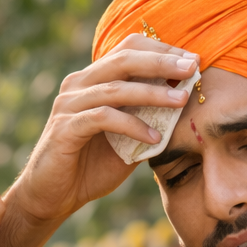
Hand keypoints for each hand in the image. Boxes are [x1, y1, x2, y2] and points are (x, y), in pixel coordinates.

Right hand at [8, 35, 197, 227]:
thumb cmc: (90, 167)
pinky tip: (154, 139)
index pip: (128, 49)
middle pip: (123, 59)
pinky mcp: (65, 129)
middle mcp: (78, 85)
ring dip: (152, 93)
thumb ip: (147, 117)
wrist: (52, 197)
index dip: (161, 50)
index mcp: (92, 79)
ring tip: (181, 101)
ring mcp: (69, 105)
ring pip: (115, 88)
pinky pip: (103, 119)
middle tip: (192, 67)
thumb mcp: (126, 138)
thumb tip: (185, 100)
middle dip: (161, 62)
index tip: (193, 61)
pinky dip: (132, 126)